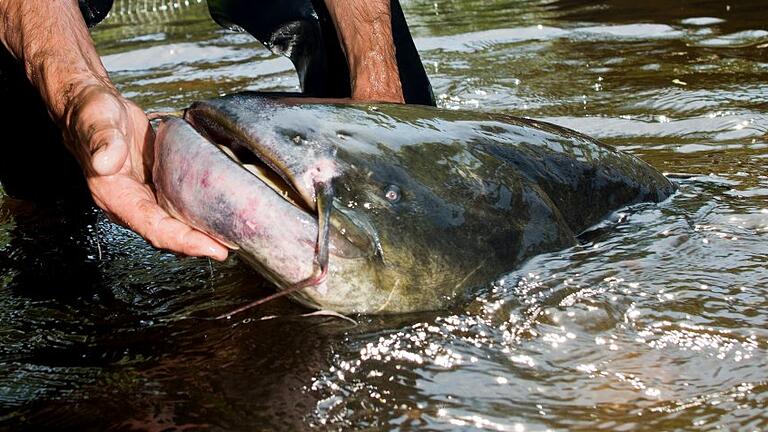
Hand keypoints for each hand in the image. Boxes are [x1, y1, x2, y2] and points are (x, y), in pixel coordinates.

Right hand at [63, 83, 228, 260]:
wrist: (91, 107)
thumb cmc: (90, 113)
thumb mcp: (96, 120)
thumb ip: (103, 141)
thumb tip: (106, 161)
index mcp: (115, 195)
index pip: (153, 228)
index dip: (183, 241)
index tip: (210, 248)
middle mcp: (130, 202)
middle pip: (167, 234)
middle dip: (198, 244)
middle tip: (230, 246)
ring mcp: (144, 196)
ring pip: (174, 224)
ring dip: (200, 232)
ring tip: (231, 236)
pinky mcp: (156, 186)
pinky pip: (178, 207)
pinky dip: (198, 214)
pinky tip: (218, 213)